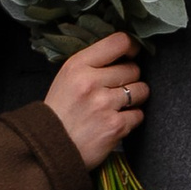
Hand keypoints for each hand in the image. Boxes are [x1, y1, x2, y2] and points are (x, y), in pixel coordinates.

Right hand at [43, 31, 147, 171]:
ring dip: (134, 98)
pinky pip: (139, 115)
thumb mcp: (66, 78)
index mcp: (78, 65)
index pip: (119, 42)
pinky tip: (115, 121)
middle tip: (116, 89)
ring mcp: (104, 104)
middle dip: (129, 78)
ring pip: (141, 90)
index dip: (132, 47)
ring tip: (117, 106)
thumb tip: (124, 53)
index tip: (131, 55)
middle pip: (133, 69)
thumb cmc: (59, 112)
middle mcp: (91, 82)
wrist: (49, 148)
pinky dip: (130, 119)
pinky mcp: (115, 126)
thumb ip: (92, 64)